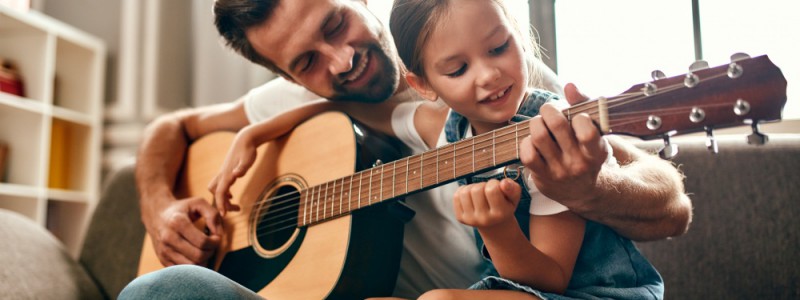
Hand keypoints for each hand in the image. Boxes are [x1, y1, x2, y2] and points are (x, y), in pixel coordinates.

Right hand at [142, 196, 223, 265]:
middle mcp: (168, 238)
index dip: (215, 242)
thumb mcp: (199, 203)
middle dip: (211, 252)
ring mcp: (164, 250)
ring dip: (204, 260)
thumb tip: (218, 234)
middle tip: (212, 245)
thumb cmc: (182, 209)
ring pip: (192, 266)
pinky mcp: (163, 260)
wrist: (157, 215)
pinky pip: (184, 270)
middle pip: (198, 256)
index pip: (202, 242)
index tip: (217, 237)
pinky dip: (194, 265)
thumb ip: (213, 215)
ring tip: (204, 249)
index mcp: (177, 222)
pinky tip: (195, 254)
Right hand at [207, 130, 258, 215]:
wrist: (244, 140)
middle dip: (222, 204)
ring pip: (216, 190)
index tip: (223, 215)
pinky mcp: (226, 172)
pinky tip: (231, 195)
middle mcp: (222, 174)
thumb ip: (242, 168)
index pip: (220, 193)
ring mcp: (223, 173)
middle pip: (216, 193)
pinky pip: (220, 186)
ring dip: (222, 199)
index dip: (220, 204)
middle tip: (236, 210)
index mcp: (227, 174)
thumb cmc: (247, 150)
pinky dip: (223, 193)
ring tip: (234, 205)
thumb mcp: (247, 159)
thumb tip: (236, 174)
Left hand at [453, 178, 520, 229]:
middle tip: (487, 191)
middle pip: (476, 190)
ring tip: (480, 193)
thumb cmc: (505, 206)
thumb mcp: (514, 197)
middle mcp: (484, 219)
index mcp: (500, 214)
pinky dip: (463, 191)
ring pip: (465, 192)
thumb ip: (513, 189)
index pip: (491, 190)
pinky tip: (471, 196)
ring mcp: (470, 220)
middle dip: (482, 185)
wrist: (494, 224)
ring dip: (472, 187)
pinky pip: (456, 196)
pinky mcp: (461, 218)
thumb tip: (504, 183)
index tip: (497, 187)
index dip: (494, 183)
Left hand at [519, 83, 607, 207]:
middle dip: (549, 109)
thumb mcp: (595, 131)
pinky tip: (534, 141)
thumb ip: (584, 105)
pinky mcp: (541, 176)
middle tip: (549, 111)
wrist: (582, 189)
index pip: (586, 130)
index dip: (578, 117)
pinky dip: (527, 142)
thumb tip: (569, 85)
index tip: (577, 118)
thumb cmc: (587, 150)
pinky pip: (527, 153)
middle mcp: (578, 163)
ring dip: (536, 122)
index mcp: (596, 151)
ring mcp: (558, 171)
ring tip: (540, 123)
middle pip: (556, 124)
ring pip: (538, 136)